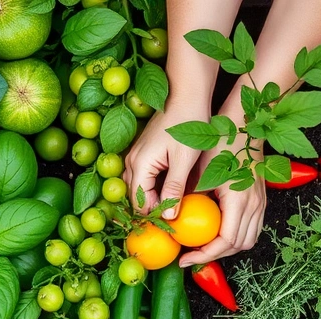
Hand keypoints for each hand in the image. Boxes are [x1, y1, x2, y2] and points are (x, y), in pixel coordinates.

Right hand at [123, 99, 209, 218]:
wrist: (185, 94)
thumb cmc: (188, 122)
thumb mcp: (184, 159)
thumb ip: (174, 188)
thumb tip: (167, 216)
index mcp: (140, 164)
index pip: (139, 203)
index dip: (154, 215)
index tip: (173, 223)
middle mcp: (132, 161)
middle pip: (135, 198)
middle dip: (152, 210)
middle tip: (173, 220)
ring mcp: (135, 156)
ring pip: (138, 188)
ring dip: (152, 200)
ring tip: (172, 208)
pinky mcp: (143, 152)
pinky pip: (142, 178)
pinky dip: (152, 188)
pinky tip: (169, 191)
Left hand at [179, 136, 266, 267]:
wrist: (244, 126)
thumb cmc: (219, 144)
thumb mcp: (200, 173)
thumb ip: (189, 199)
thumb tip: (172, 220)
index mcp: (238, 200)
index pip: (225, 241)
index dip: (205, 255)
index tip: (185, 258)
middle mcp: (254, 204)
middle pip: (239, 245)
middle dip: (215, 255)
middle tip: (192, 255)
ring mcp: (260, 202)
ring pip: (249, 239)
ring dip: (227, 248)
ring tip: (205, 246)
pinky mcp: (260, 199)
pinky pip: (253, 228)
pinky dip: (237, 236)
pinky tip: (218, 232)